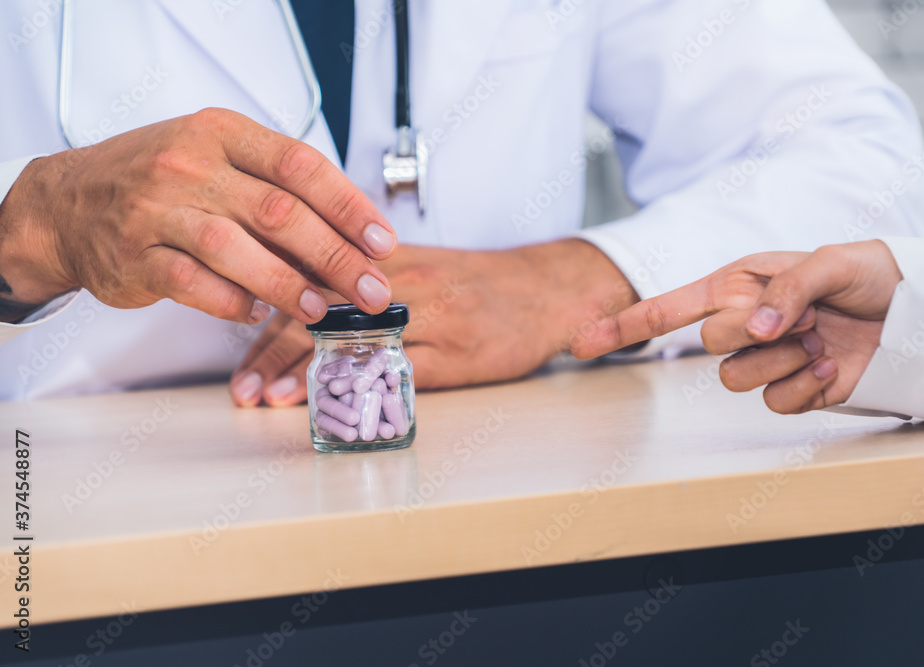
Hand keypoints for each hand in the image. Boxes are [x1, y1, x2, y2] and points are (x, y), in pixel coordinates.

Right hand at [0, 108, 395, 323]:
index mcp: (222, 135)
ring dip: (287, 284)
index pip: (301, 166)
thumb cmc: (160, 180)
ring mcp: (158, 210)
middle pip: (279, 212)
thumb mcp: (217, 158)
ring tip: (321, 309)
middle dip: (336, 256)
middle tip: (372, 290)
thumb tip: (350, 237)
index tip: (382, 241)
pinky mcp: (135, 256)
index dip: (349, 206)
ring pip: (235, 248)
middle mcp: (190, 165)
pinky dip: (231, 301)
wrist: (70, 202)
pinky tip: (256, 312)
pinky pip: (192, 283)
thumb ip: (276, 188)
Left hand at [229, 239, 638, 401]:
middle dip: (274, 349)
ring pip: (355, 341)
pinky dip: (363, 391)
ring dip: (306, 372)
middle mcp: (403, 281)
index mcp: (387, 256)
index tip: (236, 338)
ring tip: (270, 399)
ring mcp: (430, 316)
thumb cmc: (476, 281)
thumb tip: (300, 293)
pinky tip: (336, 407)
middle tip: (243, 387)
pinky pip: (401, 372)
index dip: (268, 309)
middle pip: (324, 310)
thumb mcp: (418, 263)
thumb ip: (363, 277)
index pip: (312, 276)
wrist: (546, 289)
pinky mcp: (456, 352)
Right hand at [572, 241, 902, 413]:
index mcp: (738, 286)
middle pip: (709, 345)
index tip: (581, 344)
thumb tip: (754, 327)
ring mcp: (765, 360)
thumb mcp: (831, 263)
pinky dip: (805, 386)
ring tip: (817, 339)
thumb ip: (786, 291)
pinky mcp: (791, 391)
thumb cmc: (871, 274)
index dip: (623, 327)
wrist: (915, 313)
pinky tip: (829, 366)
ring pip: (735, 381)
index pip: (668, 309)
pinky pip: (775, 403)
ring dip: (782, 360)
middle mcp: (744, 324)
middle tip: (800, 317)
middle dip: (753, 331)